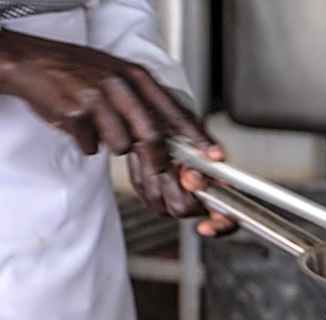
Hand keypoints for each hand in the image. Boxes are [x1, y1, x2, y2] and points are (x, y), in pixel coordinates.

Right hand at [0, 28, 232, 233]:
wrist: (32, 62)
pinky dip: (86, 143)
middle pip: (151, 135)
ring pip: (120, 145)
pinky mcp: (75, 112)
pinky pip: (91, 146)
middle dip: (157, 162)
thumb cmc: (80, 72)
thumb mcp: (120, 77)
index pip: (176, 110)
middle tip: (159, 173)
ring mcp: (97, 98)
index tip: (215, 155)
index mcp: (137, 77)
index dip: (198, 136)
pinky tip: (78, 125)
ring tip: (98, 126)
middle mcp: (121, 84)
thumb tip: (172, 138)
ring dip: (111, 145)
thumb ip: (146, 104)